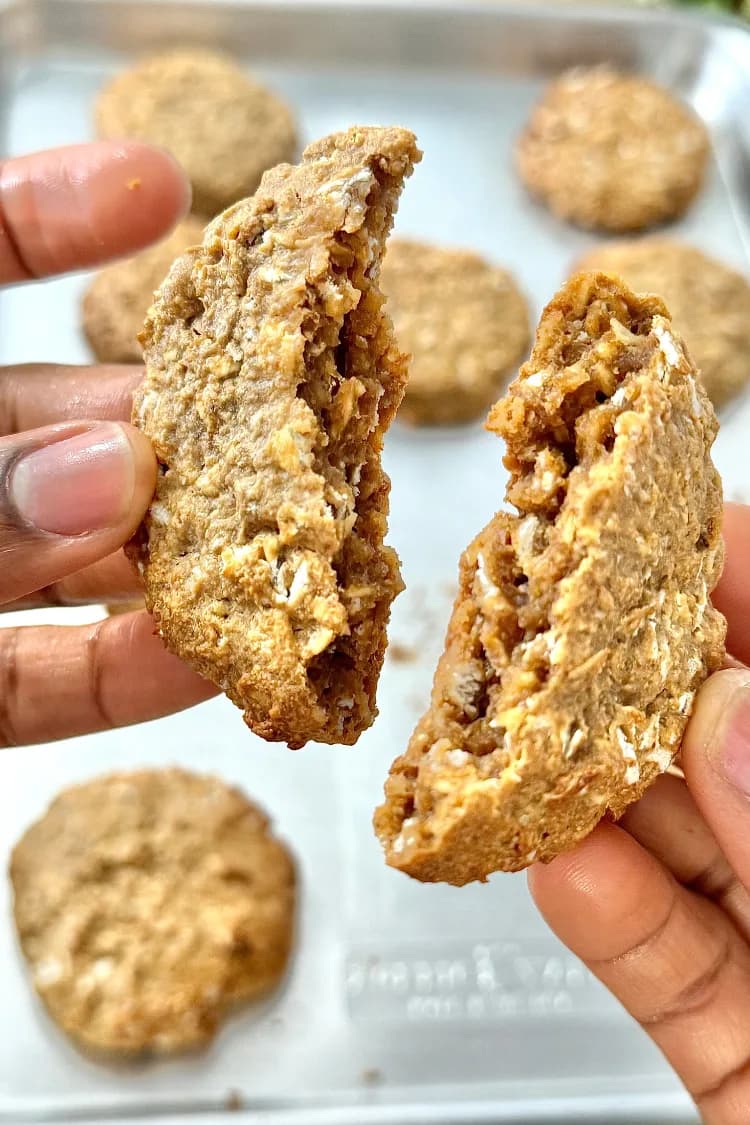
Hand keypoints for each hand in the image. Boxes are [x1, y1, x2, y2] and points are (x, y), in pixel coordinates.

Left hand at [0, 141, 215, 746]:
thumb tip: (109, 472)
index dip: (48, 217)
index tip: (159, 188)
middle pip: (48, 423)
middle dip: (158, 422)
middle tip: (268, 424)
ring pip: (69, 555)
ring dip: (172, 558)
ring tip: (274, 547)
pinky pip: (45, 678)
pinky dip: (126, 677)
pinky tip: (207, 662)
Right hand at [530, 501, 749, 1124]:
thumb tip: (740, 720)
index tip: (682, 520)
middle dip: (651, 679)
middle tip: (562, 616)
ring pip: (694, 853)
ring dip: (600, 789)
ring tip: (525, 721)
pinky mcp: (748, 1062)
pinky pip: (670, 971)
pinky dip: (603, 914)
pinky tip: (552, 854)